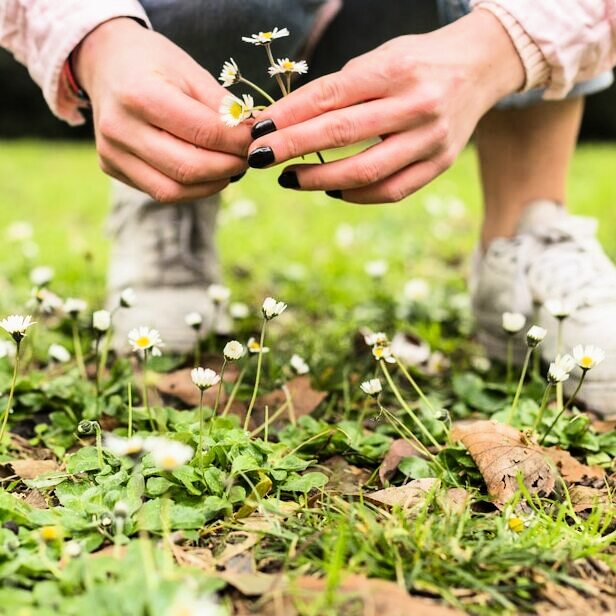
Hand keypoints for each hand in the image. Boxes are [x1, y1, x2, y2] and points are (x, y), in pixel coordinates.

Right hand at [74, 18, 250, 202]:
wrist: (105, 62)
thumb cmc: (153, 63)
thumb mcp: (191, 70)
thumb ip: (221, 106)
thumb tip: (254, 136)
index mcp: (140, 94)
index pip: (203, 133)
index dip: (237, 143)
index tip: (257, 140)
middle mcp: (120, 128)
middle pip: (188, 168)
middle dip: (228, 167)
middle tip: (248, 158)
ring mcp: (112, 152)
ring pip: (173, 190)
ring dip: (211, 184)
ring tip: (230, 168)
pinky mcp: (112, 167)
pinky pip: (160, 191)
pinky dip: (191, 188)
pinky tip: (206, 173)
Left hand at [247, 10, 523, 203]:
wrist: (481, 66)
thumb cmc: (417, 62)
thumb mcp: (380, 59)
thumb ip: (341, 89)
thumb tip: (287, 122)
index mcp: (395, 69)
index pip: (330, 95)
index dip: (289, 114)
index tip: (257, 129)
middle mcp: (416, 104)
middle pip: (342, 133)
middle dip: (292, 148)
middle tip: (258, 158)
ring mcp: (431, 139)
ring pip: (365, 171)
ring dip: (319, 179)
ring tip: (288, 179)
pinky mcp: (440, 163)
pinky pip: (391, 191)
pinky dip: (356, 195)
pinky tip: (331, 190)